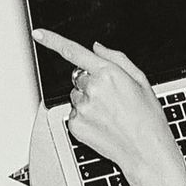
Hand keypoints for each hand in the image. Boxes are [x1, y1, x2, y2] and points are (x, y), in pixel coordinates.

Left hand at [32, 29, 184, 185]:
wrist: (145, 151)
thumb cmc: (147, 117)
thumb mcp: (140, 81)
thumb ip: (116, 59)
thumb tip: (96, 47)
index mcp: (108, 73)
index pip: (74, 52)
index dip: (53, 41)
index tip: (38, 34)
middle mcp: (92, 88)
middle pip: (78, 77)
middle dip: (90, 84)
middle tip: (111, 100)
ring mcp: (82, 108)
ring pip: (75, 97)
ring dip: (87, 102)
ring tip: (109, 116)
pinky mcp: (76, 125)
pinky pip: (74, 115)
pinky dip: (85, 119)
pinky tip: (102, 126)